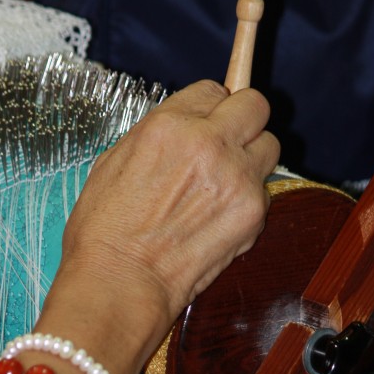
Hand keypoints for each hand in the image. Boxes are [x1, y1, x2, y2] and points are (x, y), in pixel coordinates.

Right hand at [57, 80, 279, 355]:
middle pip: (256, 105)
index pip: (214, 90)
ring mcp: (236, 177)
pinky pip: (265, 192)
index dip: (212, 108)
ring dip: (252, 161)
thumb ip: (156, 137)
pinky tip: (218, 221)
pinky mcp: (252, 212)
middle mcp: (209, 143)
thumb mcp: (113, 163)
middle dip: (244, 122)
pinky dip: (248, 203)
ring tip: (224, 187)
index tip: (209, 123)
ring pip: (270, 147)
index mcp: (168, 125)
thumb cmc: (104, 233)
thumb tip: (181, 131)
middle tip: (228, 145)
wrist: (120, 283)